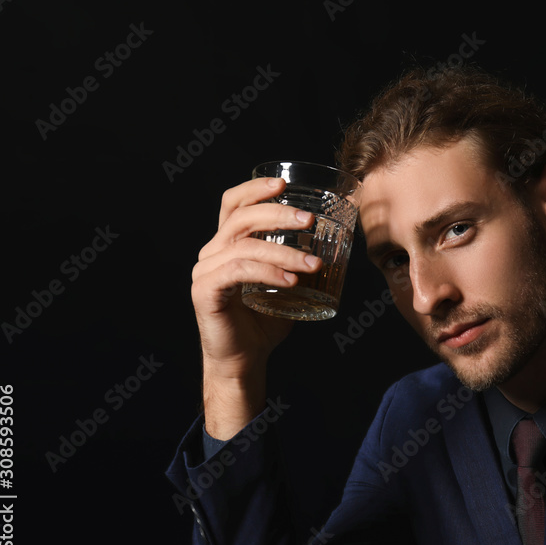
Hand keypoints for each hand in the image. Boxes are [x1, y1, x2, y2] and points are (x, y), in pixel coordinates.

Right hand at [191, 176, 321, 437]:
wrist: (244, 360)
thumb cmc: (265, 321)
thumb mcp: (287, 283)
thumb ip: (300, 262)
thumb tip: (338, 245)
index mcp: (227, 244)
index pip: (233, 203)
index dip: (255, 188)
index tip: (284, 184)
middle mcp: (212, 253)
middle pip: (241, 218)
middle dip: (278, 214)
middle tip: (310, 221)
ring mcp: (206, 272)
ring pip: (245, 246)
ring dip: (284, 252)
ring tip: (313, 265)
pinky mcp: (206, 292)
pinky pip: (238, 272)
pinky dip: (268, 273)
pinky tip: (291, 281)